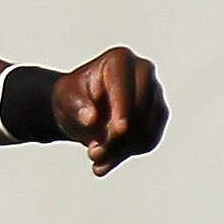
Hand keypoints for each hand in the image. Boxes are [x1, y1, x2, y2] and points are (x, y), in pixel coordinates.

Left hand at [52, 49, 166, 174]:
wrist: (82, 109)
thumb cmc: (72, 97)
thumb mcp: (65, 99)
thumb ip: (76, 106)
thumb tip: (91, 119)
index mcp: (119, 60)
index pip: (125, 85)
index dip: (124, 108)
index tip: (120, 130)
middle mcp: (143, 72)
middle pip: (140, 109)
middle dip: (118, 136)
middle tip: (93, 153)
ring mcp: (154, 93)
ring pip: (146, 128)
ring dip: (120, 150)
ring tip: (95, 159)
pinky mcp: (158, 115)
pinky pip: (149, 140)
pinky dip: (126, 154)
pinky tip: (105, 163)